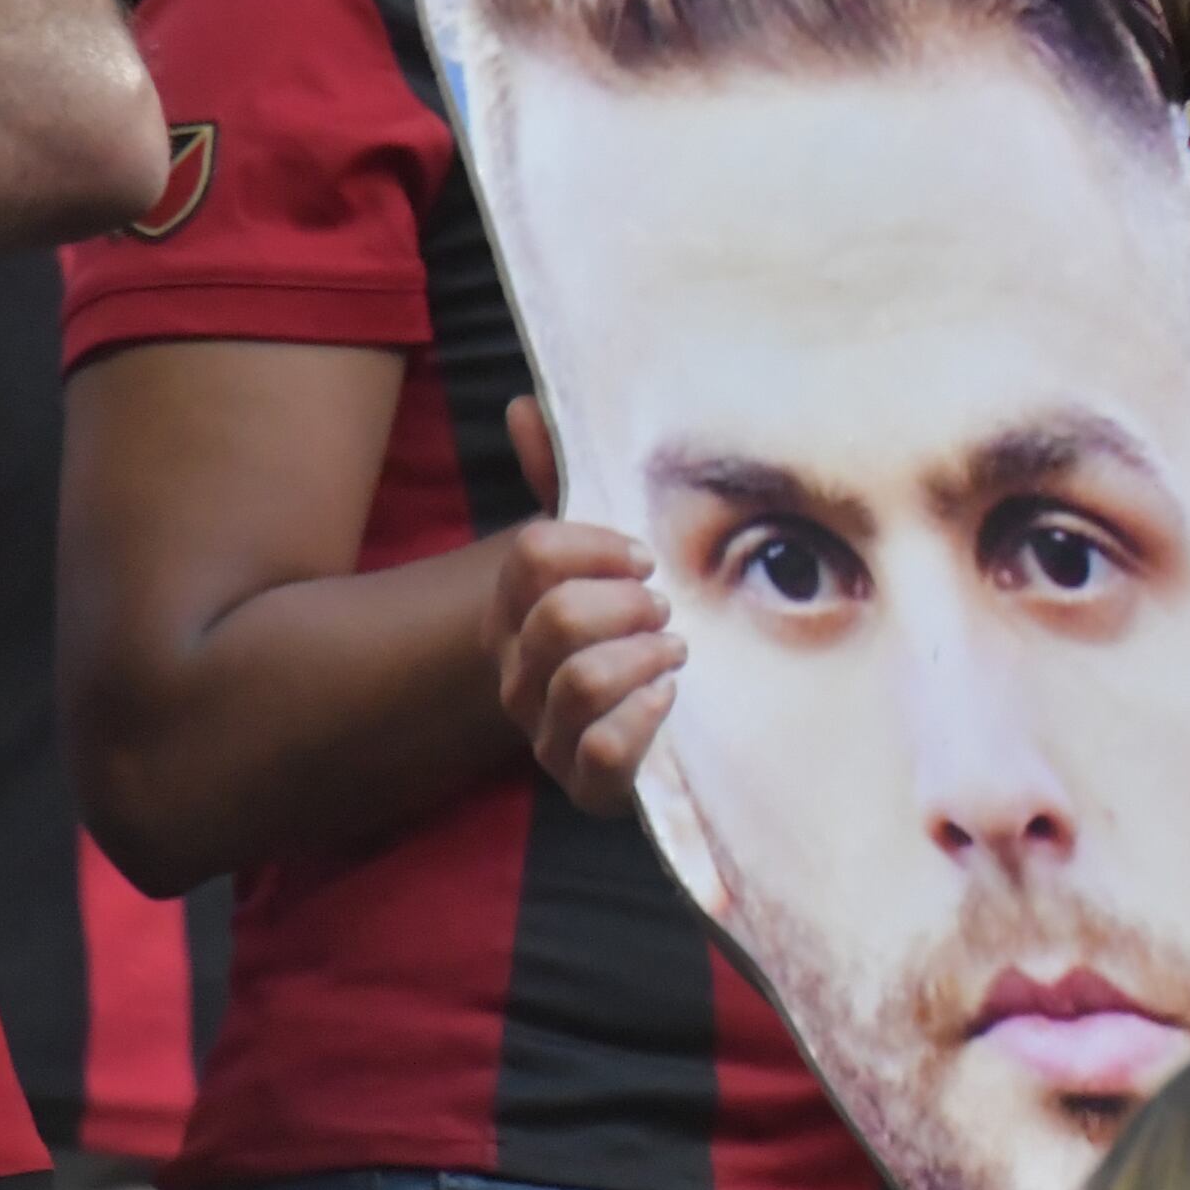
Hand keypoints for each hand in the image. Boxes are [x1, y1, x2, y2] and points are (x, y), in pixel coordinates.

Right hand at [481, 398, 677, 816]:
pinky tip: (670, 699)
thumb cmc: (624, 622)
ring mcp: (546, 732)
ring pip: (579, 683)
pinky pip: (602, 754)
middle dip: (627, 601)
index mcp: (515, 609)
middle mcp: (517, 672)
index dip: (597, 545)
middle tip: (663, 603)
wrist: (647, 717)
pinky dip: (643, 720)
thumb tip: (526, 404)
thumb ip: (565, 478)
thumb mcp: (604, 554)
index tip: (644, 554)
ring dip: (642, 656)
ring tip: (674, 649)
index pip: (535, 555)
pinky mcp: (586, 785)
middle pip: (558, 617)